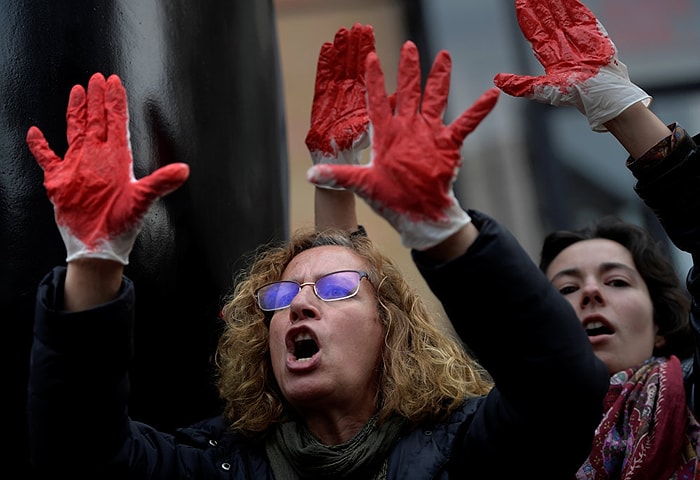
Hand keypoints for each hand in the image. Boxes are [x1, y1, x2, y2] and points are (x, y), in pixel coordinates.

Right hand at [27, 72, 189, 264]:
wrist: (99, 245)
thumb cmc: (122, 224)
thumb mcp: (143, 201)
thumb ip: (161, 183)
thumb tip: (184, 170)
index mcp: (117, 159)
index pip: (117, 122)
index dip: (116, 102)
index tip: (115, 82)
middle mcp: (98, 158)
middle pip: (97, 120)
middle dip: (97, 98)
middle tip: (98, 77)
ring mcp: (78, 167)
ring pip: (76, 130)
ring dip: (76, 111)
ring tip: (77, 90)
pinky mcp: (60, 180)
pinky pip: (47, 158)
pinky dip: (40, 146)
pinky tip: (36, 133)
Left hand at [307, 41, 498, 249]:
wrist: (419, 215)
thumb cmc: (391, 200)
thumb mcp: (363, 185)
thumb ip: (339, 177)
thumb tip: (310, 175)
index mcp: (386, 135)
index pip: (377, 101)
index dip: (374, 80)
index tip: (370, 58)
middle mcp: (407, 128)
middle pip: (407, 92)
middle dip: (408, 69)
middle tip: (408, 46)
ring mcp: (429, 134)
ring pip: (435, 99)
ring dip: (439, 79)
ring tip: (443, 56)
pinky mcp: (448, 144)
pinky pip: (465, 124)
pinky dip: (478, 111)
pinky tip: (491, 94)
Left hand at [493, 0, 649, 131]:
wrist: (602, 94)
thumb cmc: (574, 95)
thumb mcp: (542, 90)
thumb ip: (520, 84)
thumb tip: (496, 80)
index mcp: (551, 57)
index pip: (535, 32)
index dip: (528, 18)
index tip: (520, 3)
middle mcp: (564, 45)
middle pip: (548, 20)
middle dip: (540, 6)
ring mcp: (579, 38)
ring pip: (564, 15)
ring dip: (555, 3)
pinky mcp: (595, 35)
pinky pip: (583, 16)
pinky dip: (575, 6)